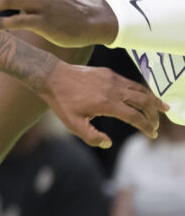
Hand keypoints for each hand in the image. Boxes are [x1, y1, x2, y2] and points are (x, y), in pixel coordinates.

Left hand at [39, 62, 164, 146]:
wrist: (52, 76)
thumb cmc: (62, 101)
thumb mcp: (73, 124)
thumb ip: (91, 137)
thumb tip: (108, 142)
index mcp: (107, 104)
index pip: (135, 117)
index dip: (146, 126)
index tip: (151, 133)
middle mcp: (114, 90)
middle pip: (144, 102)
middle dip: (154, 114)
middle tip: (157, 124)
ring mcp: (112, 79)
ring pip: (140, 89)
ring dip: (152, 100)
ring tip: (162, 108)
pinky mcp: (108, 73)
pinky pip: (130, 82)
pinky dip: (141, 90)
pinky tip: (143, 96)